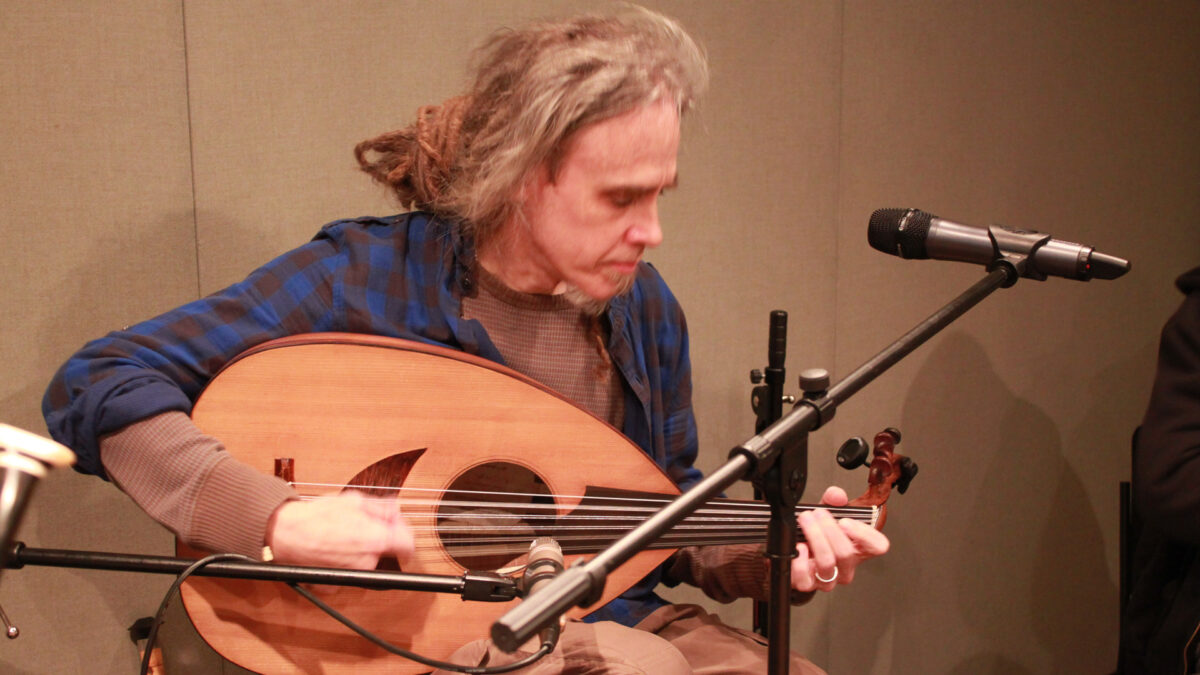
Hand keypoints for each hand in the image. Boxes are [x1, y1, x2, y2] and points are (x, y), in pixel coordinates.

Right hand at [266, 491, 414, 568]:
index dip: (405, 536)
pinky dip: (342, 561)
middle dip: (378, 538)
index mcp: (377, 540)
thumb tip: (396, 513)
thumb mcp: (356, 501)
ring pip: (365, 562)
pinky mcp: (335, 585)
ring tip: (341, 534)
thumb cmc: (318, 516)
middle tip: (363, 524)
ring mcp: (351, 576)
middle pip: (385, 552)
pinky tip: (331, 547)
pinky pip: (346, 572)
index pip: (408, 546)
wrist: (287, 533)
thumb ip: (383, 508)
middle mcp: (367, 562)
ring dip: (359, 550)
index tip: (400, 533)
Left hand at [791, 486, 888, 592]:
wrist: (790, 551)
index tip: (846, 521)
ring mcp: (827, 579)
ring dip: (814, 536)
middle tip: (817, 514)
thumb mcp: (824, 513)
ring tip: (805, 521)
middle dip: (829, 529)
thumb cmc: (813, 534)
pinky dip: (799, 558)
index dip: (865, 534)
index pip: (877, 546)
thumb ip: (832, 500)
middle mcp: (845, 567)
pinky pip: (804, 575)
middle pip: (847, 552)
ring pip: (827, 561)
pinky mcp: (807, 584)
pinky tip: (798, 547)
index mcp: (857, 549)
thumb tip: (837, 495)